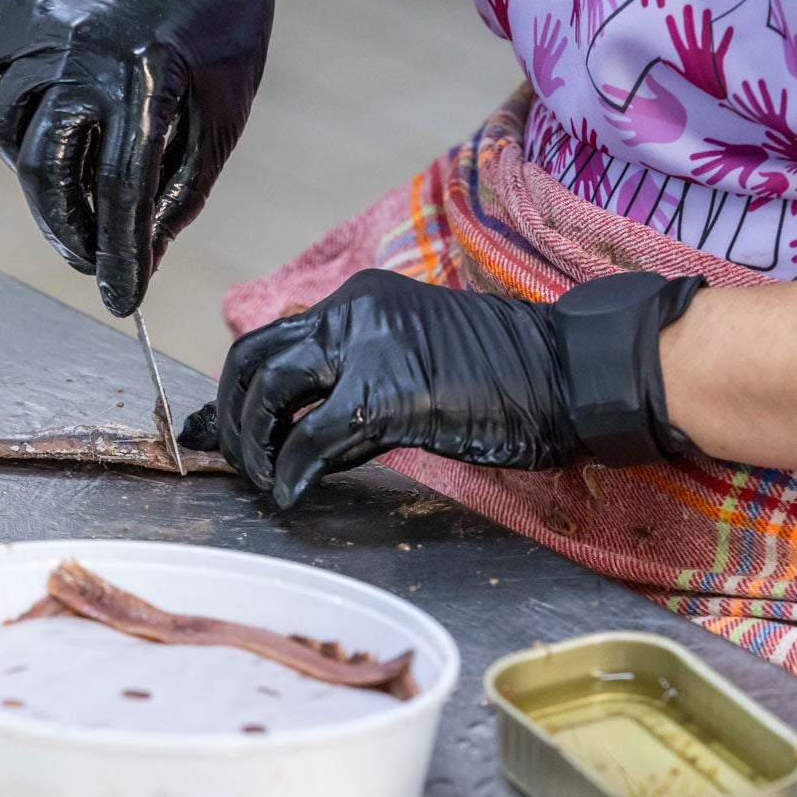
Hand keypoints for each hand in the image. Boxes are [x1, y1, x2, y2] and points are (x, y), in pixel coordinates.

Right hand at [0, 0, 275, 316]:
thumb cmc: (221, 20)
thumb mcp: (221, 111)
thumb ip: (180, 188)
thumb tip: (141, 254)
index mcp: (148, 75)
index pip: (122, 191)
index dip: (119, 256)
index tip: (120, 299)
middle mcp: (84, 50)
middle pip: (46, 170)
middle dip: (67, 230)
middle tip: (91, 256)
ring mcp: (40, 22)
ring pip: (8, 129)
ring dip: (38, 172)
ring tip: (75, 180)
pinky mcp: (13, 1)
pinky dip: (11, 111)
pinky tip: (48, 117)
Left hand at [182, 270, 585, 507]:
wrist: (567, 373)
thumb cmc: (500, 380)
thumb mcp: (409, 367)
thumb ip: (349, 392)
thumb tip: (294, 441)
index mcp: (357, 302)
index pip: (270, 338)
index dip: (240, 389)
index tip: (229, 429)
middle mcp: (352, 311)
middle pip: (253, 358)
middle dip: (231, 414)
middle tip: (236, 459)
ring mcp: (367, 347)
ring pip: (269, 390)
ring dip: (252, 443)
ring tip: (263, 480)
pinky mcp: (386, 392)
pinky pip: (312, 437)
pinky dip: (292, 471)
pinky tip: (292, 494)